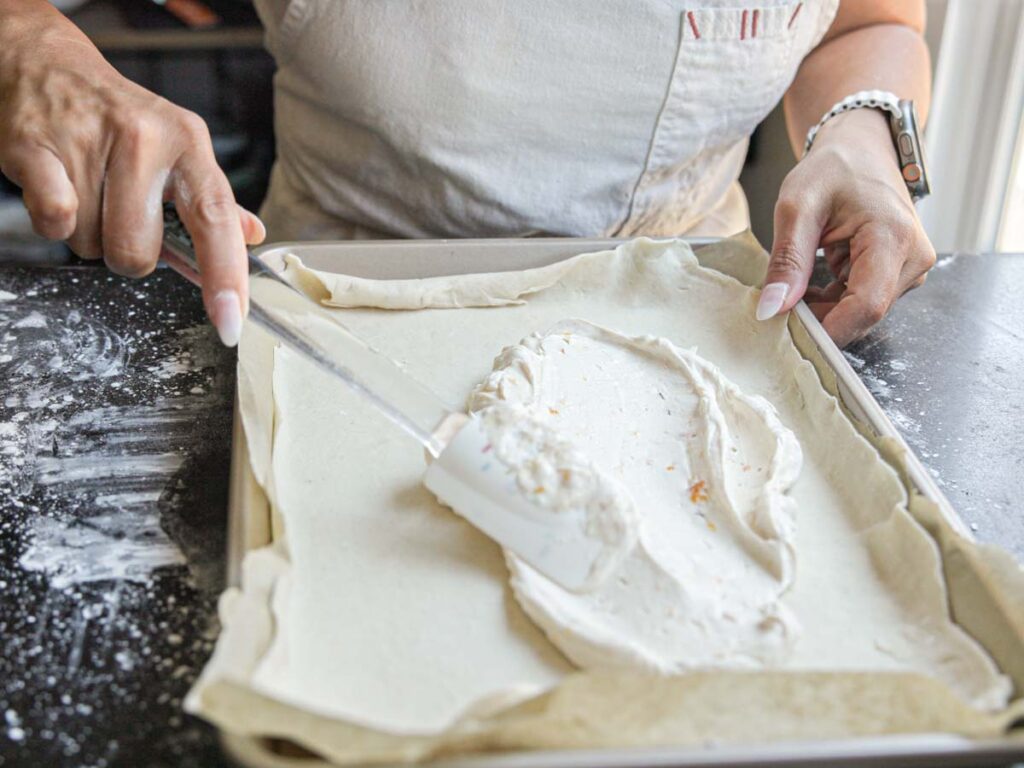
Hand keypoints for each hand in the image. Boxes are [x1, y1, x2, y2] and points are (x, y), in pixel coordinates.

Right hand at [0, 2, 264, 345]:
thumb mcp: (178, 150)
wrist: (44, 63)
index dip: (226, 276)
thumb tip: (251, 236)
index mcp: (189, 145)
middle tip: (119, 216)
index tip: (230, 321)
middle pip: (141, 251)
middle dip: (128, 253)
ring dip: (88, 234)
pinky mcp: (37, 146)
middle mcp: (146, 140)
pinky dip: (53, 223)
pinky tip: (58, 191)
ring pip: (94, 244)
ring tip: (87, 192)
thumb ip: (213, 202)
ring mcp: (90, 141)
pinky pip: (55, 220)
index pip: (217, 220)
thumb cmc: (118, 119)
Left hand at [756, 109, 935, 346]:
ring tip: (794, 284)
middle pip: (863, 314)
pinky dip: (831, 301)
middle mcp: (912, 258)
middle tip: (779, 306)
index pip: (866, 306)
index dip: (828, 329)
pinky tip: (809, 285)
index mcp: (893, 238)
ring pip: (860, 313)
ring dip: (824, 310)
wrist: (861, 150)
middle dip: (821, 320)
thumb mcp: (797, 207)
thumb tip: (772, 309)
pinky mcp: (898, 274)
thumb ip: (787, 260)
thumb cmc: (833, 168)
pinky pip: (861, 303)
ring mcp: (909, 268)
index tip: (788, 333)